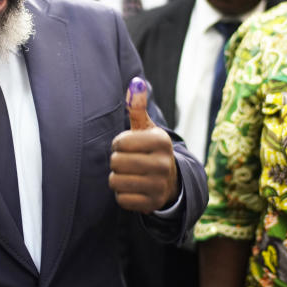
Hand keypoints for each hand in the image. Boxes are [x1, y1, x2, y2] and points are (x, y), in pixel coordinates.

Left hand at [109, 77, 178, 212]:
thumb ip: (137, 107)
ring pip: (116, 181)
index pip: (120, 143)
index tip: (127, 146)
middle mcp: (163, 164)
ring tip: (129, 174)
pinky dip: (122, 194)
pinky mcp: (152, 204)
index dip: (118, 144)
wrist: (170, 181)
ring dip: (117, 178)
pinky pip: (121, 199)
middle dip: (116, 161)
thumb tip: (136, 82)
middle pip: (116, 162)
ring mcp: (159, 185)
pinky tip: (133, 188)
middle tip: (127, 161)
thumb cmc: (150, 149)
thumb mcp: (146, 128)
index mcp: (161, 141)